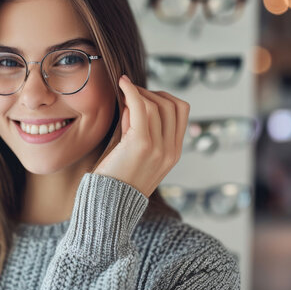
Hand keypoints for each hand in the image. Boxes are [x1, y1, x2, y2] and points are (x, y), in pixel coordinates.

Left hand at [94, 75, 189, 197]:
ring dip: (138, 94)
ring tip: (122, 97)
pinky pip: (142, 107)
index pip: (181, 111)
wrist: (109, 205)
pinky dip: (132, 90)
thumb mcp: (136, 153)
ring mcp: (159, 148)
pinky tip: (122, 83)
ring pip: (156, 105)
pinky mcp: (142, 144)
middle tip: (131, 94)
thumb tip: (133, 102)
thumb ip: (138, 129)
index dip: (162, 97)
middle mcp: (171, 150)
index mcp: (173, 153)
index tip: (143, 97)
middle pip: (171, 104)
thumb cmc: (116, 179)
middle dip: (151, 93)